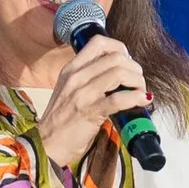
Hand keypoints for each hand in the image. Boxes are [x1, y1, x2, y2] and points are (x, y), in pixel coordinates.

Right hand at [35, 35, 150, 163]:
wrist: (47, 144)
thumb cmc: (61, 122)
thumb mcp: (69, 91)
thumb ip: (88, 79)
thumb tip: (118, 76)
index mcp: (71, 69)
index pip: (98, 42)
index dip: (120, 48)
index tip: (128, 61)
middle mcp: (76, 77)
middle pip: (115, 57)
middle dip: (134, 68)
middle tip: (138, 82)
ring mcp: (82, 93)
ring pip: (120, 73)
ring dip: (137, 82)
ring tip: (140, 92)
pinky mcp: (90, 111)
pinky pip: (119, 98)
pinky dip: (135, 98)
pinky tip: (141, 101)